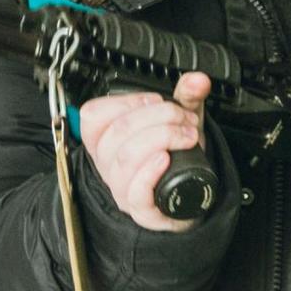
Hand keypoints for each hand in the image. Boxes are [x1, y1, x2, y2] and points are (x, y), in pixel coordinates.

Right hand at [77, 72, 209, 232]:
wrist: (191, 193)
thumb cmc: (176, 156)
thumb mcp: (178, 121)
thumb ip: (186, 97)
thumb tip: (198, 80)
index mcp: (107, 141)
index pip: (93, 116)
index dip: (126, 102)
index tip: (155, 102)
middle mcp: (109, 165)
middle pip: (117, 132)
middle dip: (158, 117)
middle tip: (184, 119)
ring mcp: (122, 189)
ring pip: (126, 158)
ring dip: (161, 138)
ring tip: (186, 136)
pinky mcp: (141, 210)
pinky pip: (136, 192)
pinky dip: (151, 171)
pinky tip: (166, 159)